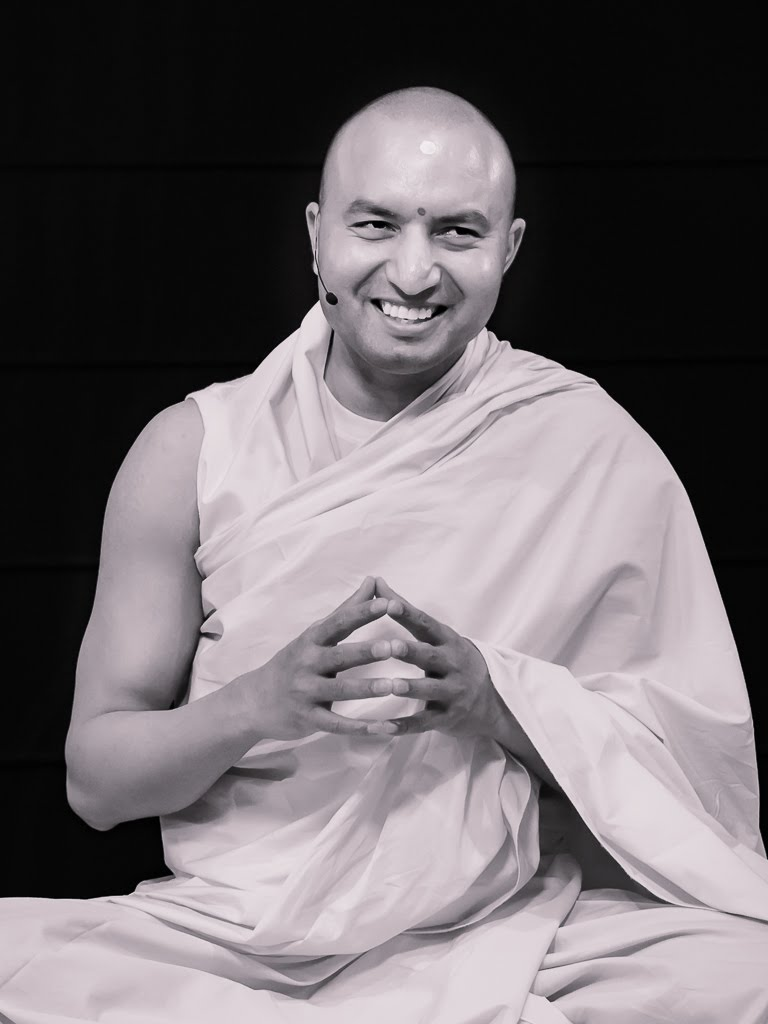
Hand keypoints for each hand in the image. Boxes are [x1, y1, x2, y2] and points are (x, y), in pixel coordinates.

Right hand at [234, 577, 401, 739]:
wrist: (255, 701)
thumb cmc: (295, 662)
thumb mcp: (316, 634)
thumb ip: (347, 610)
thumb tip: (373, 581)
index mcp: (312, 640)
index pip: (339, 623)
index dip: (363, 613)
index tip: (389, 603)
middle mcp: (307, 664)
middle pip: (340, 657)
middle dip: (367, 652)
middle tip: (394, 646)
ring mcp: (306, 693)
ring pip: (340, 691)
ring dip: (367, 689)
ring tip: (394, 685)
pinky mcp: (308, 719)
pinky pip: (337, 725)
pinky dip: (360, 727)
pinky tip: (385, 728)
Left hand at [372, 577, 506, 739]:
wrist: (493, 702)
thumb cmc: (455, 661)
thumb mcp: (439, 637)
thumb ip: (406, 612)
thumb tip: (376, 581)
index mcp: (448, 641)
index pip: (426, 625)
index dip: (408, 615)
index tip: (388, 603)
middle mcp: (453, 665)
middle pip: (430, 656)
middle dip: (410, 651)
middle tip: (389, 646)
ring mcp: (453, 693)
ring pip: (429, 690)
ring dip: (409, 688)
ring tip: (390, 685)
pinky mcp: (448, 718)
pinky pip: (423, 723)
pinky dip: (402, 726)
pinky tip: (382, 728)